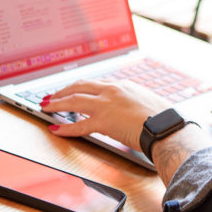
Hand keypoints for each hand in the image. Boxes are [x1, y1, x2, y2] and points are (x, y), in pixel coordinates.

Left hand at [41, 79, 168, 149]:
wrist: (165, 127)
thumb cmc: (162, 118)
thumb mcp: (146, 101)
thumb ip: (133, 101)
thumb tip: (129, 108)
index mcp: (123, 85)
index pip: (95, 83)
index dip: (80, 86)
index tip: (72, 89)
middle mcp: (112, 90)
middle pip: (79, 86)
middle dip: (62, 91)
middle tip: (51, 96)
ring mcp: (106, 104)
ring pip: (73, 101)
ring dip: (56, 104)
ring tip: (46, 107)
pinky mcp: (103, 121)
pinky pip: (78, 125)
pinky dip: (65, 127)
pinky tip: (56, 129)